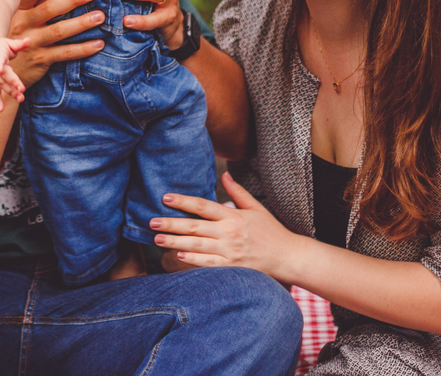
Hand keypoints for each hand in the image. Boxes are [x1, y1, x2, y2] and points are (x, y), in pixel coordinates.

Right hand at [0, 37, 29, 110]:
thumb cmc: (1, 46)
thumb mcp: (9, 42)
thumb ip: (19, 44)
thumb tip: (28, 41)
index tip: (0, 71)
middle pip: (3, 76)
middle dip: (12, 83)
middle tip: (22, 90)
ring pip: (1, 86)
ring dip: (10, 92)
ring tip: (21, 99)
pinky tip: (0, 110)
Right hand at [8, 0, 106, 87]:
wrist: (6, 69)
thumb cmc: (19, 36)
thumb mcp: (22, 17)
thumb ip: (38, 1)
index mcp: (20, 10)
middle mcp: (24, 24)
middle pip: (49, 9)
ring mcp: (32, 42)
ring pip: (59, 30)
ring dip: (81, 23)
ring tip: (99, 16)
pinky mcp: (40, 59)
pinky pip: (65, 52)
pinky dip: (83, 48)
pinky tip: (98, 43)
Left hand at [150, 172, 302, 279]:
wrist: (288, 256)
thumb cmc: (271, 232)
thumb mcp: (256, 208)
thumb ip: (237, 192)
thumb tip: (225, 174)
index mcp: (233, 216)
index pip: (203, 206)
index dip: (183, 202)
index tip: (166, 198)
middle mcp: (230, 232)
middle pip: (195, 226)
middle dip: (171, 224)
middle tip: (152, 222)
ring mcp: (230, 251)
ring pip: (197, 246)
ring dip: (175, 242)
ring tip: (157, 239)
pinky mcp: (233, 267)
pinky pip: (209, 264)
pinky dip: (193, 260)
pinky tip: (178, 256)